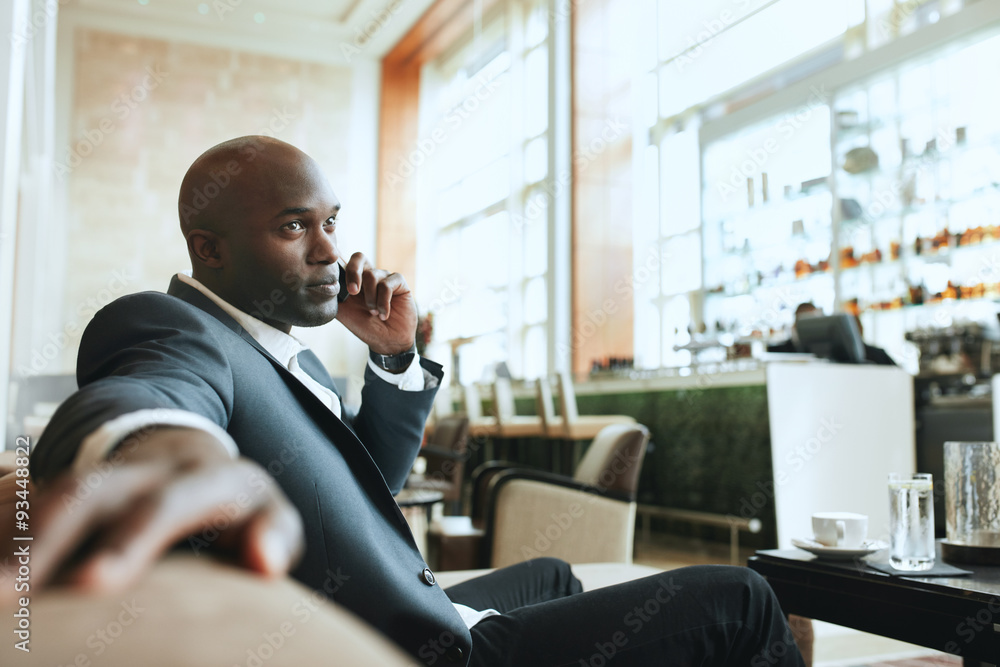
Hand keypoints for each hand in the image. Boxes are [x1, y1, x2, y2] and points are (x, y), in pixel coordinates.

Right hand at [0, 428, 303, 604]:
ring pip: (45, 499)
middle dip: (43, 542)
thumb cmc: (233, 507)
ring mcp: (96, 477)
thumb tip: (266, 562)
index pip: (166, 505)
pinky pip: (20, 506)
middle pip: (87, 495)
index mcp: (201, 478)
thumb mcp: (268, 514)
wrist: (185, 455)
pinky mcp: (63, 490)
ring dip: (10, 544)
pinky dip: (2, 537)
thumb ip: (275, 536)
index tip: (94, 583)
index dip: (131, 539)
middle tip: (6, 594)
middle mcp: (142, 472)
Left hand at [335, 252, 416, 355]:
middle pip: (359, 257)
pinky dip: (383, 302)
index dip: (340, 268)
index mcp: (354, 280)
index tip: (338, 286)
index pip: (345, 262)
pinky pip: (387, 285)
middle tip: (353, 292)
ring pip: (372, 275)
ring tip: (373, 313)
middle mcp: (369, 275)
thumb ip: (334, 296)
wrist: (387, 342)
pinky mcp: (399, 283)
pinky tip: (383, 314)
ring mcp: (385, 277)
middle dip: (353, 273)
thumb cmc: (366, 327)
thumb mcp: (344, 312)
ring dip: (371, 298)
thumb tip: (324, 283)